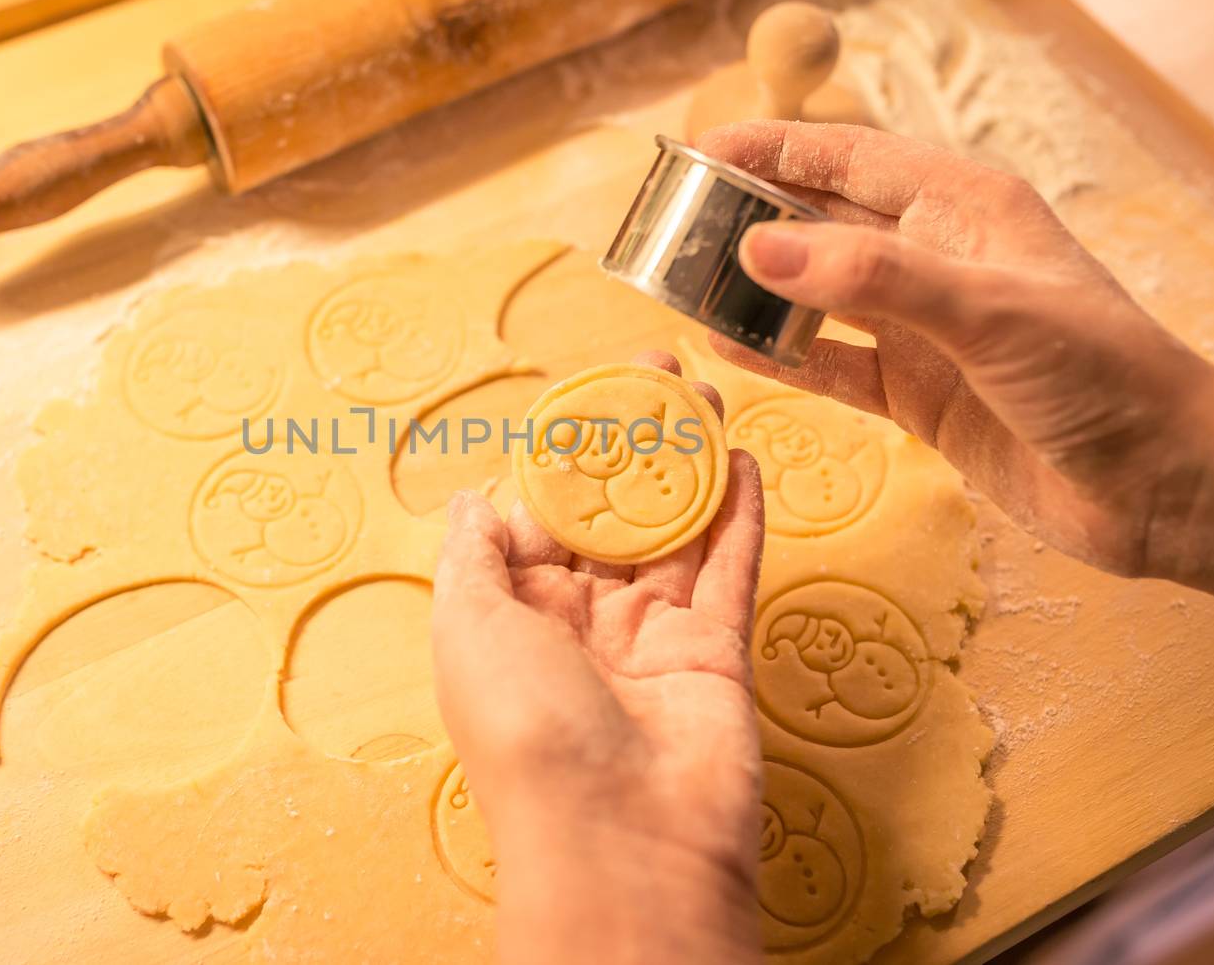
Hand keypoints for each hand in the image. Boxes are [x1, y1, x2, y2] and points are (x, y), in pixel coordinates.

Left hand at [432, 352, 766, 964]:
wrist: (619, 841)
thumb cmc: (524, 732)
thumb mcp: (467, 625)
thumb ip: (473, 553)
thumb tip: (472, 495)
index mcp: (517, 614)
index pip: (544, 514)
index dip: (566, 451)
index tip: (590, 391)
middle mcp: (586, 621)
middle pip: (616, 512)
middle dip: (636, 441)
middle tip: (661, 371)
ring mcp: (656, 636)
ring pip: (678, 530)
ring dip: (693, 461)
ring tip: (707, 394)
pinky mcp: (717, 652)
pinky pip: (731, 569)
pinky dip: (741, 515)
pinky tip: (746, 460)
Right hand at [696, 121, 1213, 610]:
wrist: (1163, 485)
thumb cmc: (1102, 376)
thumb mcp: (986, 310)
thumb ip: (872, 277)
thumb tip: (759, 249)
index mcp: (963, 206)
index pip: (849, 156)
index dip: (775, 147)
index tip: (698, 150)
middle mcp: (936, 257)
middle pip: (823, 221)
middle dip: (751, 218)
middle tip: (672, 226)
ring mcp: (923, 329)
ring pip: (818, 295)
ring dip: (756, 291)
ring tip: (682, 286)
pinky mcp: (917, 393)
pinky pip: (831, 365)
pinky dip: (781, 357)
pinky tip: (727, 349)